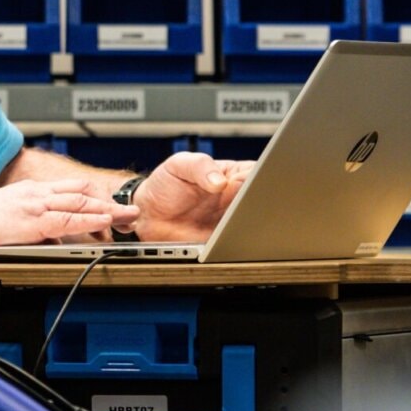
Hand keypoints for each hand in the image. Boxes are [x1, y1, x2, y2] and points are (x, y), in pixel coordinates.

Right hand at [0, 178, 136, 246]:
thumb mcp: (9, 219)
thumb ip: (32, 226)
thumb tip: (50, 239)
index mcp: (30, 192)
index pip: (69, 190)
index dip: (93, 197)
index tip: (110, 203)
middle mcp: (35, 194)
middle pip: (80, 194)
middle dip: (108, 202)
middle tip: (129, 209)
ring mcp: (35, 205)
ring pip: (79, 204)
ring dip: (106, 210)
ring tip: (126, 215)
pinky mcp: (33, 220)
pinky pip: (68, 220)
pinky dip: (89, 220)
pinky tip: (104, 221)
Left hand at [133, 153, 257, 241]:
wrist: (147, 214)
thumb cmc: (165, 184)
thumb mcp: (179, 164)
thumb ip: (199, 166)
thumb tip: (220, 181)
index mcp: (234, 175)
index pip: (258, 174)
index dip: (262, 178)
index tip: (256, 184)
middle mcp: (238, 199)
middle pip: (263, 202)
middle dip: (261, 204)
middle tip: (248, 206)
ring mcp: (233, 222)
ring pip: (255, 226)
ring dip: (250, 226)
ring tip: (235, 223)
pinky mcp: (224, 242)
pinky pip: (237, 245)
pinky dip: (236, 245)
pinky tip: (226, 240)